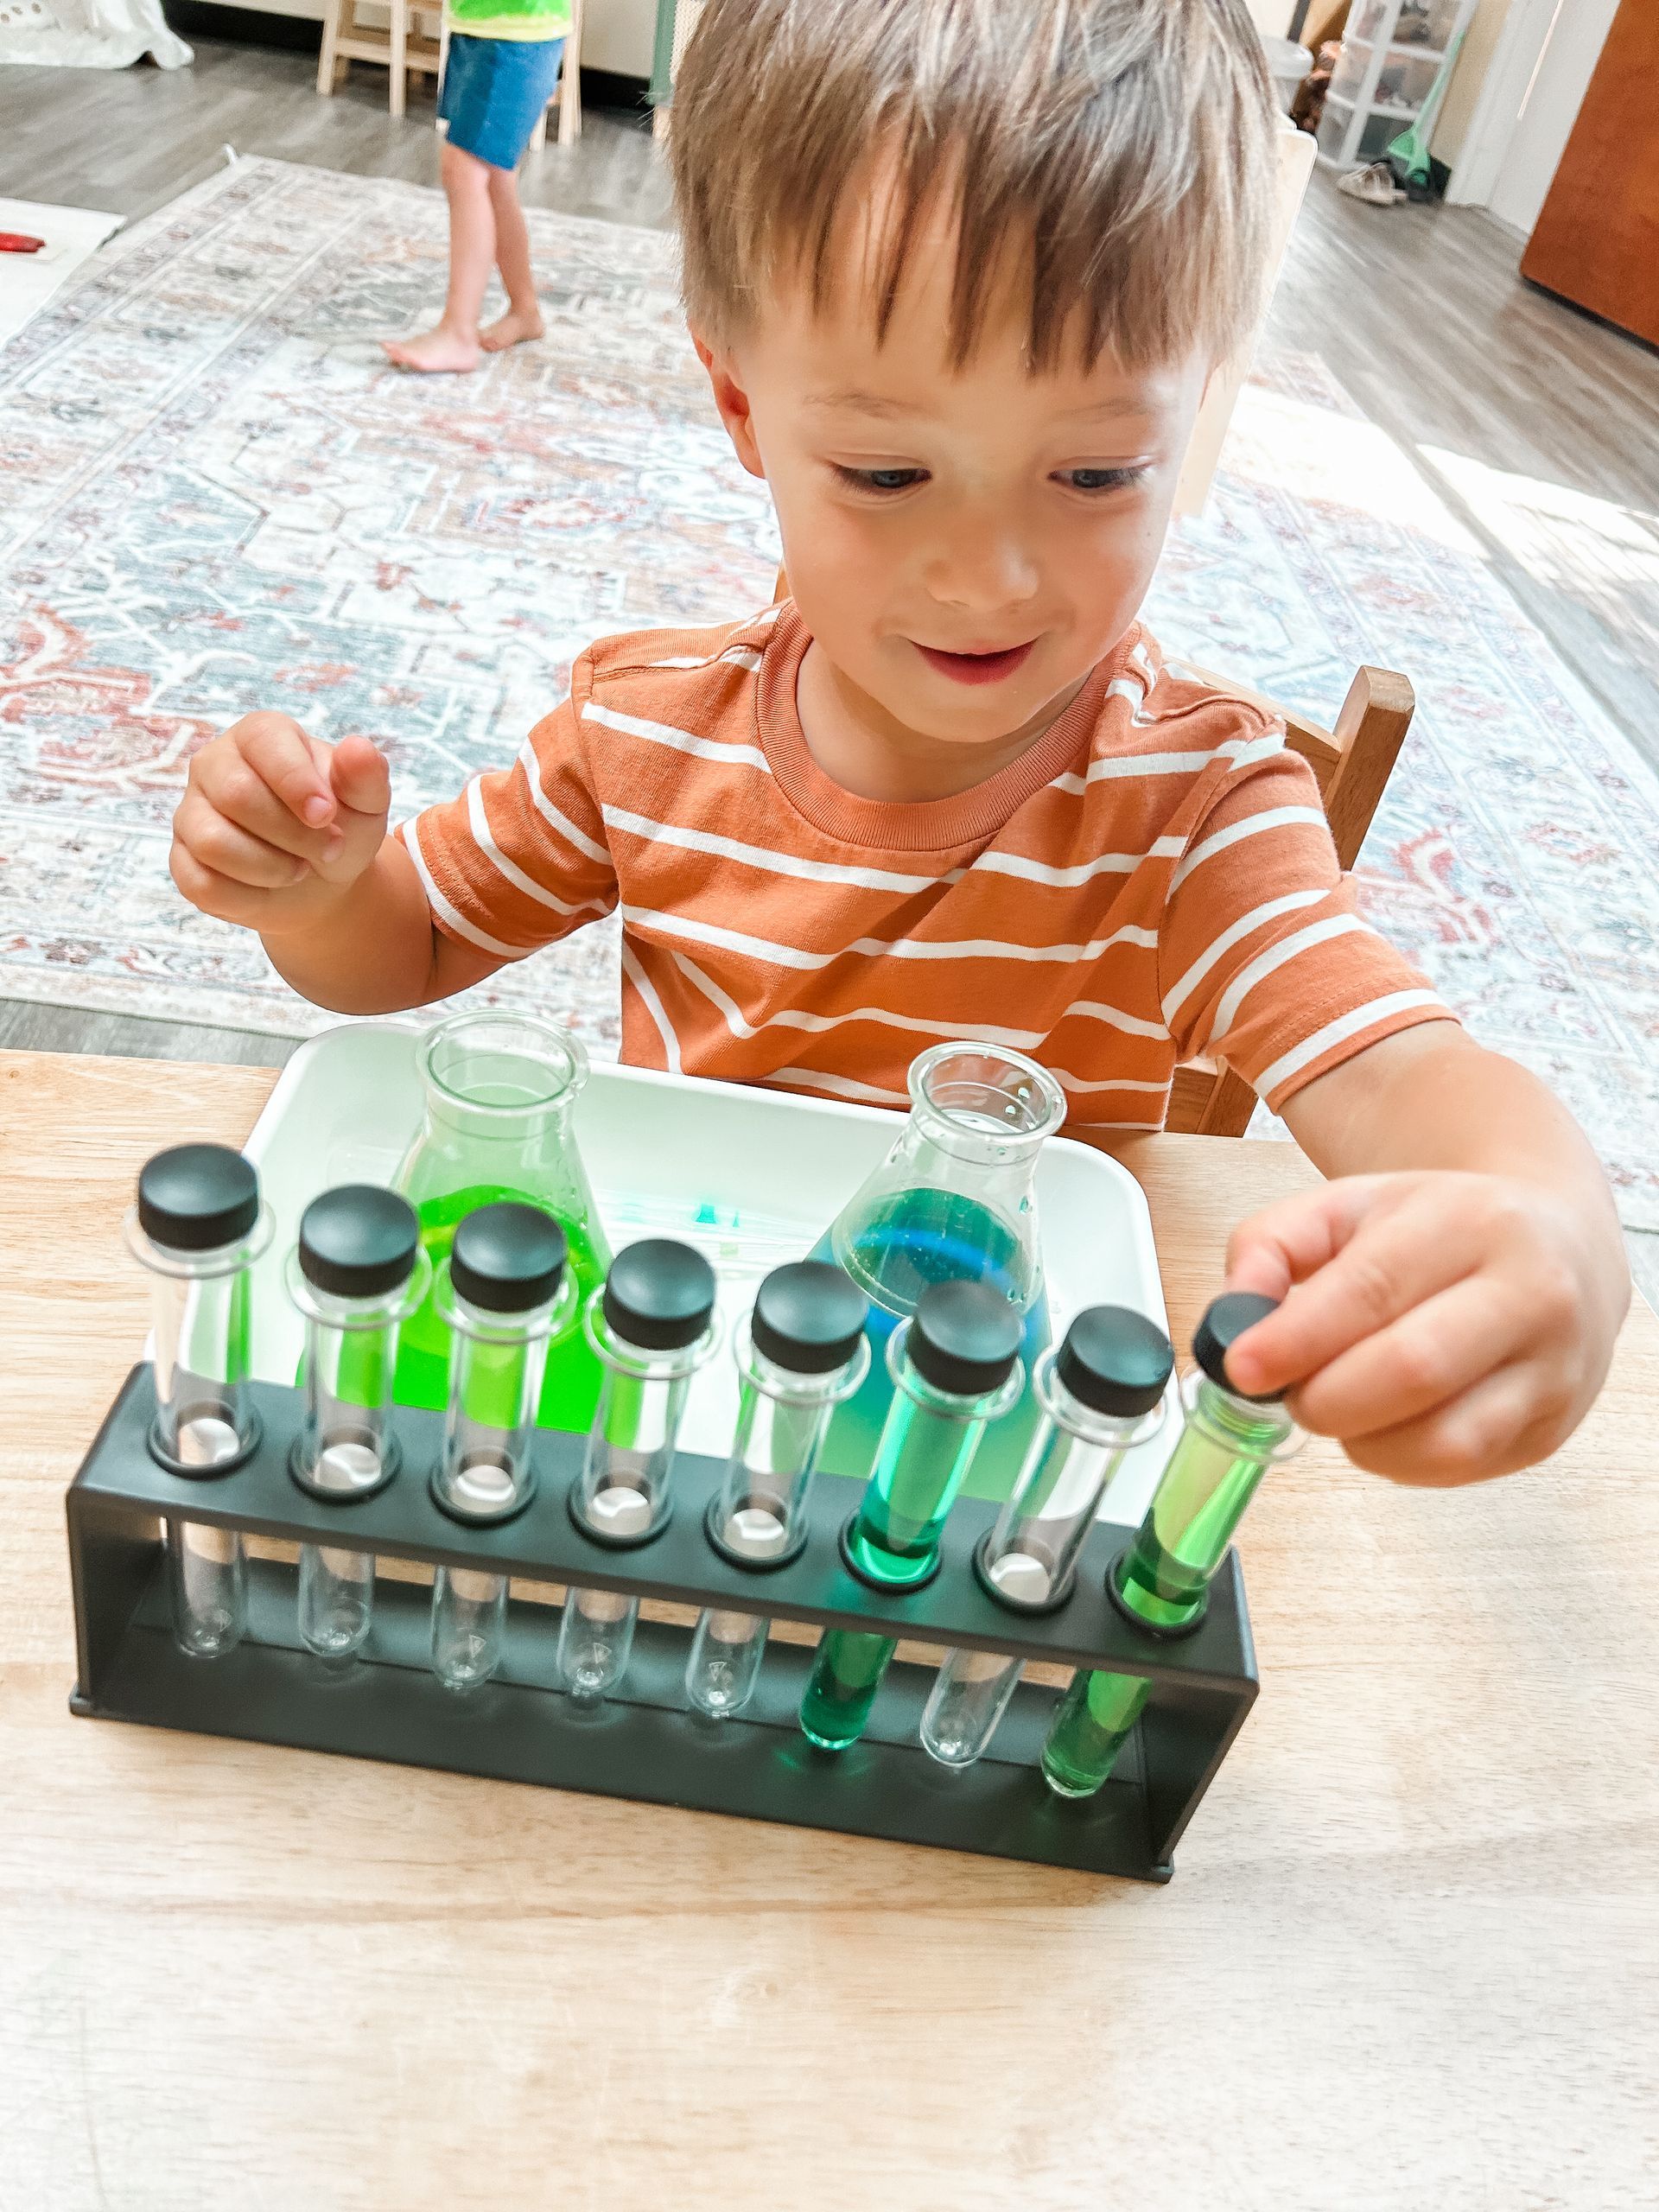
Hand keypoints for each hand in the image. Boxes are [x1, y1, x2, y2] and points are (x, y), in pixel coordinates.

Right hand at [171, 713, 391, 935]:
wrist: (322, 880)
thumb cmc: (340, 827)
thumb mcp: (366, 803)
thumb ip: (365, 775)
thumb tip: (358, 749)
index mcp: (260, 735)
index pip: (263, 741)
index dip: (296, 782)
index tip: (327, 816)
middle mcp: (215, 765)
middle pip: (237, 795)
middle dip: (294, 835)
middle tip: (329, 848)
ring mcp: (192, 812)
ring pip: (214, 843)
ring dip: (273, 868)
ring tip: (300, 867)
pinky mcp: (183, 859)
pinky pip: (203, 884)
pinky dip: (248, 897)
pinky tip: (269, 886)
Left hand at [1220, 1171, 1626, 1484]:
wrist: (1558, 1249)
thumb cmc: (1440, 1231)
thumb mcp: (1349, 1207)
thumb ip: (1272, 1245)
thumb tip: (1233, 1316)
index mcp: (1472, 1221)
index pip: (1372, 1289)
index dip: (1297, 1338)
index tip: (1242, 1368)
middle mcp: (1531, 1293)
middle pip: (1412, 1370)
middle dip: (1324, 1397)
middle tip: (1287, 1392)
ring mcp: (1552, 1369)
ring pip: (1442, 1439)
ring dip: (1361, 1439)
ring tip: (1339, 1403)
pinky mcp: (1551, 1429)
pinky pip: (1459, 1468)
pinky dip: (1397, 1459)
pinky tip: (1383, 1423)